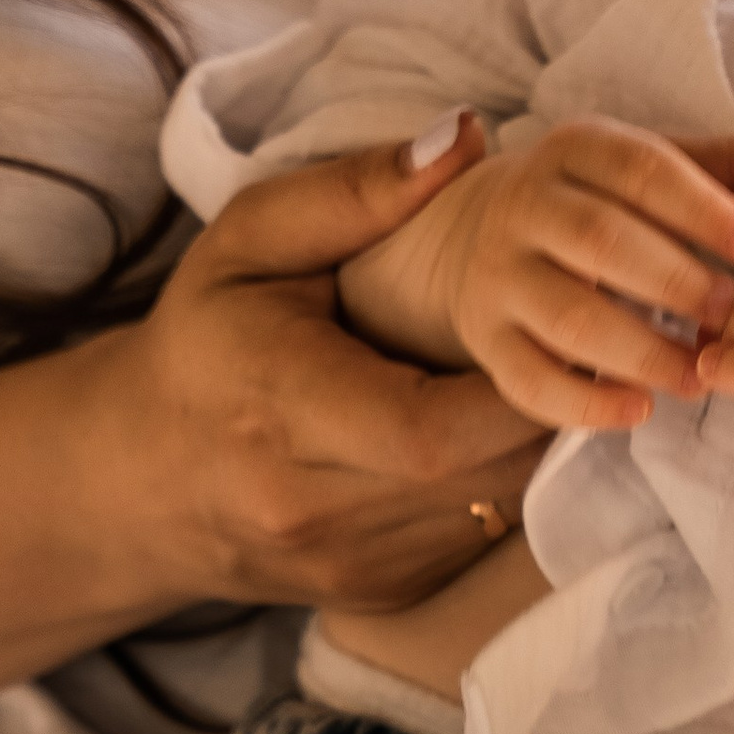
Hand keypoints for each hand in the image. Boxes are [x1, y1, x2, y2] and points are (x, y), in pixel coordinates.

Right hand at [112, 130, 547, 613]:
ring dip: (542, 443)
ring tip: (559, 370)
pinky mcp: (385, 597)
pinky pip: (480, 538)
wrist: (141, 482)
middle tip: (592, 334)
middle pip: (485, 475)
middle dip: (557, 405)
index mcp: (282, 411)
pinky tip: (496, 424)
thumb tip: (464, 136)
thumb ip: (356, 190)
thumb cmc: (206, 339)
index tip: (573, 324)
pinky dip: (505, 480)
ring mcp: (353, 566)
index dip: (522, 387)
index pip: (429, 430)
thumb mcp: (251, 240)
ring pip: (497, 511)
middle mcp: (315, 509)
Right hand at [343, 121, 733, 430]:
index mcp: (576, 149)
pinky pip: (531, 381)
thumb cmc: (606, 204)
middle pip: (598, 241)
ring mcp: (499, 276)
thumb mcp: (663, 171)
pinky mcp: (487, 341)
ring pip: (567, 317)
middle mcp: (526, 205)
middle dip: (674, 281)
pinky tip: (641, 410)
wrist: (484, 237)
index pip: (638, 169)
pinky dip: (586, 404)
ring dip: (641, 351)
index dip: (700, 206)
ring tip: (701, 375)